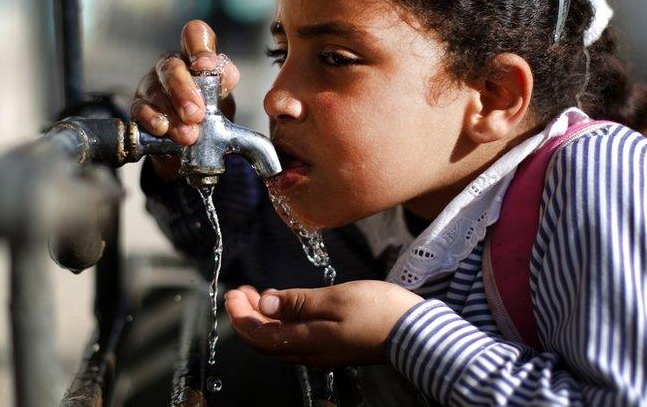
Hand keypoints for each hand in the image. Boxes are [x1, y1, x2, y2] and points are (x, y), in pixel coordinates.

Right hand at [130, 20, 239, 177]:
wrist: (195, 139)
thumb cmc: (209, 110)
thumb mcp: (223, 97)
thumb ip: (225, 83)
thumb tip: (227, 74)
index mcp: (194, 55)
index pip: (195, 35)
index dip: (199, 47)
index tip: (205, 66)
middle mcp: (170, 65)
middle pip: (171, 66)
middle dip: (183, 90)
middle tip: (196, 114)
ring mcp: (152, 85)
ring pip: (156, 90)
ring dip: (172, 112)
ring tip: (187, 133)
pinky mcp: (139, 107)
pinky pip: (140, 109)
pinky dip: (152, 119)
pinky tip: (162, 128)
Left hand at [224, 280, 423, 367]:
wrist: (415, 333)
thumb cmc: (378, 311)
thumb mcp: (334, 299)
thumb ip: (298, 302)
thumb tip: (265, 304)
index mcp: (306, 342)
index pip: (259, 335)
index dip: (240, 316)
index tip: (231, 294)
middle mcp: (310, 353)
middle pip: (266, 340)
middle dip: (247, 317)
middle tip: (239, 293)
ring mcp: (322, 352)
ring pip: (281, 340)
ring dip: (264, 319)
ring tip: (257, 295)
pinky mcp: (334, 347)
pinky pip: (297, 338)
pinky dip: (283, 322)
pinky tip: (285, 306)